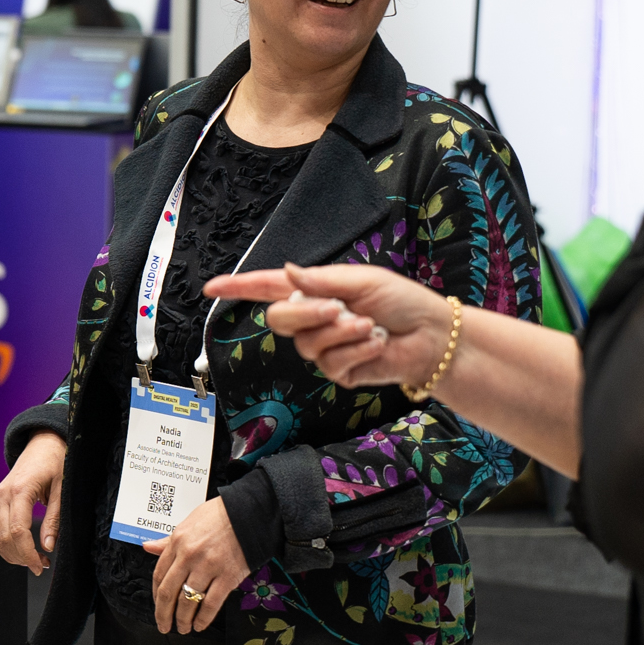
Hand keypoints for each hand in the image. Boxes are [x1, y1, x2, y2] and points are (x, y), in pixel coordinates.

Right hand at [0, 430, 65, 573]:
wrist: (44, 441)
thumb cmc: (55, 459)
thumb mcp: (62, 489)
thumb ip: (54, 519)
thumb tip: (48, 545)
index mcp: (20, 490)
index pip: (17, 531)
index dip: (27, 554)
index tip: (38, 566)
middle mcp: (4, 493)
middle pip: (3, 537)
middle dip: (20, 557)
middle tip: (39, 566)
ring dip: (11, 552)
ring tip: (31, 559)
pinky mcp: (1, 498)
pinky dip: (7, 541)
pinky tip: (22, 547)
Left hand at [143, 496, 251, 635]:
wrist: (250, 512)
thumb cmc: (221, 515)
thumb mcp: (188, 522)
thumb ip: (168, 540)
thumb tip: (148, 547)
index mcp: (178, 542)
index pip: (159, 574)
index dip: (156, 595)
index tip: (158, 605)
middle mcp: (189, 556)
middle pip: (168, 592)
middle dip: (163, 614)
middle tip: (163, 626)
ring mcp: (208, 567)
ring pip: (187, 602)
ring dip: (183, 620)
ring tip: (183, 628)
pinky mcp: (227, 576)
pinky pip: (211, 604)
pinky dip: (203, 618)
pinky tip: (200, 625)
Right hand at [205, 261, 446, 390]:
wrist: (432, 336)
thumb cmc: (402, 301)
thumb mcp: (362, 280)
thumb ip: (321, 279)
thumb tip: (286, 272)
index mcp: (315, 290)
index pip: (268, 287)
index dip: (238, 287)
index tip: (211, 288)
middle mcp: (314, 319)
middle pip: (280, 319)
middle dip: (307, 313)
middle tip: (339, 307)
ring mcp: (324, 348)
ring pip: (307, 344)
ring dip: (341, 332)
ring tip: (369, 326)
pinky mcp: (340, 372)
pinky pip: (332, 364)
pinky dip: (357, 351)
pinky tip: (376, 344)